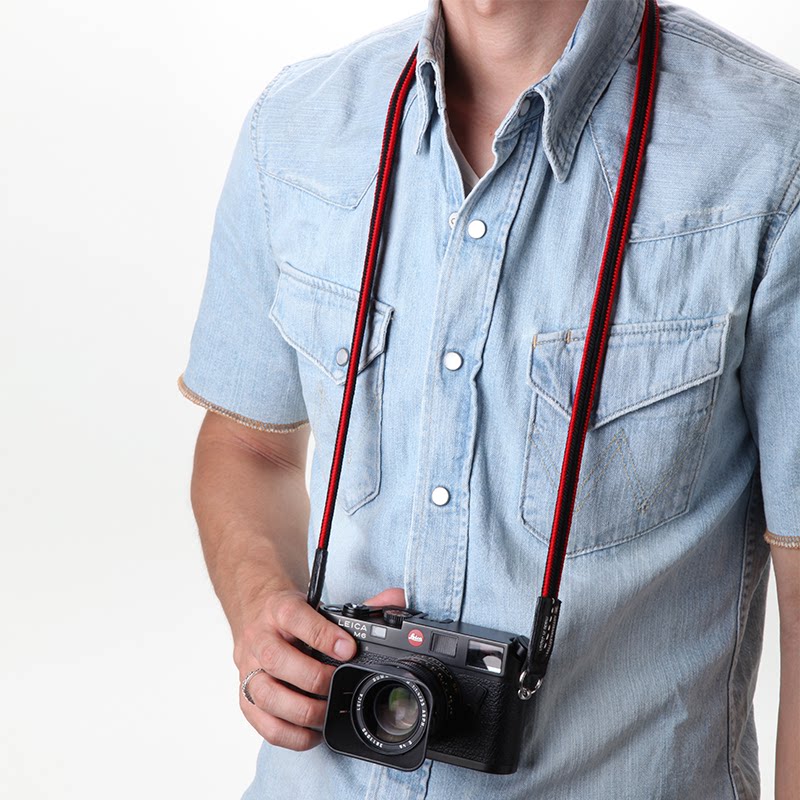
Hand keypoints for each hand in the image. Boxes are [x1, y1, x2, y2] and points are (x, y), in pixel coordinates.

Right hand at [234, 586, 405, 750]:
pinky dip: (290, 734)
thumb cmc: (293, 614)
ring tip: (326, 714)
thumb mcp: (320, 603)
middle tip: (338, 685)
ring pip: (266, 695)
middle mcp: (259, 638)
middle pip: (277, 660)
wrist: (255, 612)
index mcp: (279, 610)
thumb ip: (359, 605)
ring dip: (301, 711)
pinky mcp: (245, 697)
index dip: (323, 636)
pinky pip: (263, 724)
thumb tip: (396, 600)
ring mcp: (248, 669)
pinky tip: (312, 732)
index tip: (349, 649)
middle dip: (314, 678)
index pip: (296, 618)